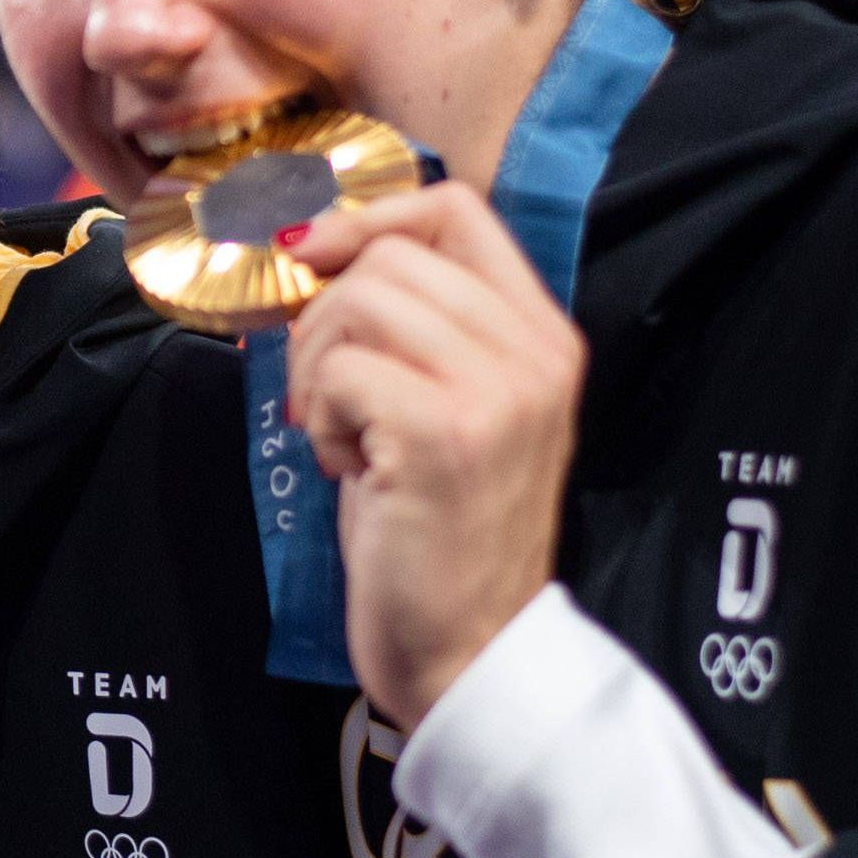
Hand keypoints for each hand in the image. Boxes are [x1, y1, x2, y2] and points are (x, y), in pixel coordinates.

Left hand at [286, 185, 586, 724]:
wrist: (468, 647)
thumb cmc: (437, 530)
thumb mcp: (446, 406)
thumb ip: (414, 328)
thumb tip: (313, 249)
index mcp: (544, 335)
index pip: (455, 209)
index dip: (368, 218)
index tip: (313, 260)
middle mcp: (536, 352)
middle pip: (389, 256)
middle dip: (323, 319)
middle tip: (327, 397)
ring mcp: (497, 390)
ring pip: (358, 302)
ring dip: (318, 369)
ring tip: (344, 436)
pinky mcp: (444, 433)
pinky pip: (339, 371)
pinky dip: (318, 417)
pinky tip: (348, 467)